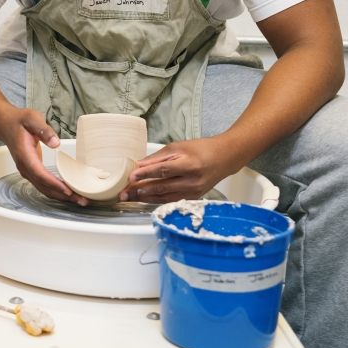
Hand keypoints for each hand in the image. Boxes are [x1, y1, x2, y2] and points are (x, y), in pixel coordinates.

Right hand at [0, 108, 85, 205]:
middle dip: (62, 195)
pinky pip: (43, 184)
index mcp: (24, 154)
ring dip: (61, 195)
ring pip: (44, 188)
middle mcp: (24, 166)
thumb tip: (56, 143)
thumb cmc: (19, 121)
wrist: (5, 124)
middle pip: (43, 186)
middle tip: (81, 200)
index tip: (68, 190)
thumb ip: (43, 130)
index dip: (54, 183)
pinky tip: (68, 191)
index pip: (39, 173)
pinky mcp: (31, 171)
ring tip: (78, 198)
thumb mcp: (32, 118)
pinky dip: (56, 190)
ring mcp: (27, 170)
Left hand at [121, 137, 240, 203]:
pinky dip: (156, 200)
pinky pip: (171, 200)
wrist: (223, 158)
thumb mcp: (178, 147)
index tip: (131, 177)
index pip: (163, 171)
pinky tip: (144, 199)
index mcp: (190, 165)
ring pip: (165, 197)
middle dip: (140, 190)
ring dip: (145, 198)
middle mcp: (192, 182)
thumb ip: (157, 157)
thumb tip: (138, 164)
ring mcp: (194, 192)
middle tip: (124, 193)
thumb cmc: (201, 150)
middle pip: (162, 187)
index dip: (146, 174)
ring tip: (130, 197)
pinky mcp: (193, 198)